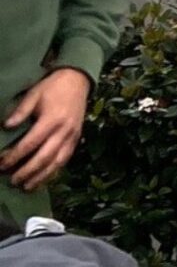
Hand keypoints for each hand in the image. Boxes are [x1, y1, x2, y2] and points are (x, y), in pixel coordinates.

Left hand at [1, 67, 90, 191]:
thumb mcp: (34, 94)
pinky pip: (65, 158)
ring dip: (41, 176)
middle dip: (27, 171)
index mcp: (52, 119)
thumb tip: (5, 126)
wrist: (78, 80)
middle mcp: (64, 130)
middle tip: (12, 180)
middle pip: (44, 157)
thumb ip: (21, 111)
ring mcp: (72, 135)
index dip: (15, 156)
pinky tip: (44, 178)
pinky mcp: (76, 138)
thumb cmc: (53, 87)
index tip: (2, 163)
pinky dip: (54, 171)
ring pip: (57, 162)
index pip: (30, 143)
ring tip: (26, 186)